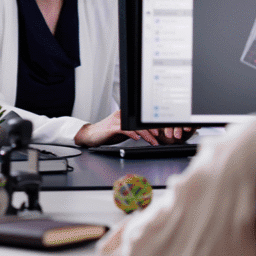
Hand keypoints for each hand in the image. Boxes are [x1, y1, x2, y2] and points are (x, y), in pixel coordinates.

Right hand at [74, 110, 196, 146]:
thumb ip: (135, 130)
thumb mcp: (124, 131)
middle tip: (162, 137)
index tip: (163, 132)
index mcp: (127, 114)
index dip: (154, 125)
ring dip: (147, 135)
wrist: (92, 135)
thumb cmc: (108, 133)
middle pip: (141, 122)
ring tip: (153, 141)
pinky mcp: (112, 127)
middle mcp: (123, 114)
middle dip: (153, 130)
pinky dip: (132, 134)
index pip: (143, 119)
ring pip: (136, 126)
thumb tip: (150, 134)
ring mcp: (117, 120)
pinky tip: (137, 139)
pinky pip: (125, 129)